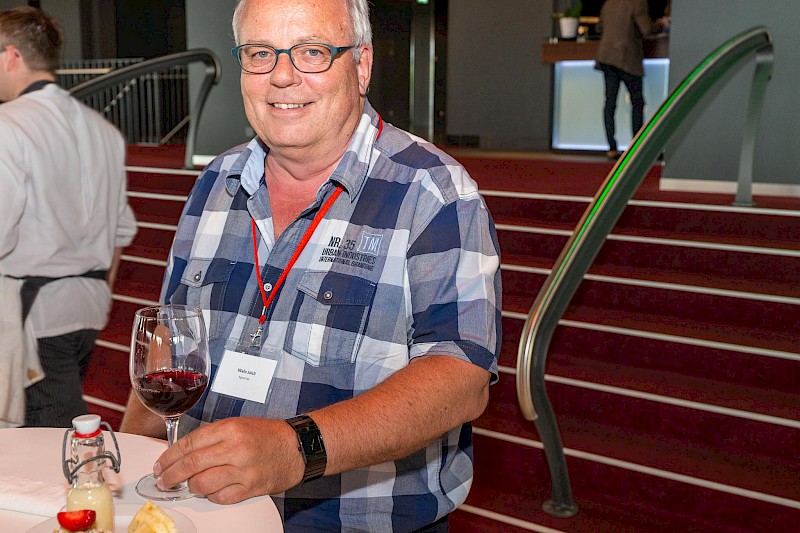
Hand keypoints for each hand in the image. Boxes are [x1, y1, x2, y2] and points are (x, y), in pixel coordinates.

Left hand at [153, 417, 304, 502]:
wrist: (298, 447)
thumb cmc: (269, 435)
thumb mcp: (238, 424)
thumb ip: (211, 436)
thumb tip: (184, 452)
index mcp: (230, 429)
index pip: (189, 443)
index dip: (169, 456)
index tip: (161, 464)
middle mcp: (235, 448)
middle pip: (191, 465)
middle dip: (172, 475)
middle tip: (164, 480)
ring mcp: (243, 470)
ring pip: (202, 484)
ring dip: (191, 487)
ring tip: (189, 485)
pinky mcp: (250, 487)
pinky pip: (220, 497)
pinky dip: (211, 496)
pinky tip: (211, 490)